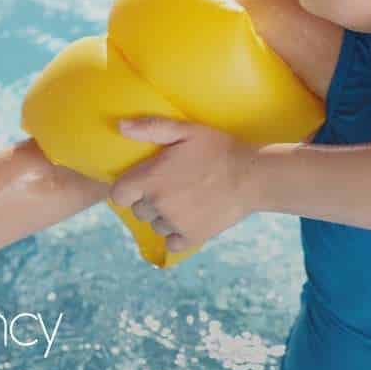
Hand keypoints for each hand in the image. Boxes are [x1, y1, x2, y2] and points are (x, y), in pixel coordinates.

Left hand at [110, 116, 262, 253]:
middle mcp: (158, 204)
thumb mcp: (186, 130)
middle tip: (171, 187)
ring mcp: (175, 223)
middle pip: (138, 210)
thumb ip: (151, 128)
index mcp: (151, 179)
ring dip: (164, 216)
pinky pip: (172, 242)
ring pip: (156, 226)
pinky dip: (178, 234)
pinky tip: (191, 218)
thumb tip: (120, 127)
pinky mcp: (192, 237)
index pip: (118, 195)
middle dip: (149, 200)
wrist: (252, 176)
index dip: (126, 189)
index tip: (140, 183)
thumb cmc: (219, 148)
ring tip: (185, 200)